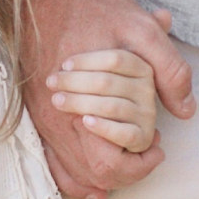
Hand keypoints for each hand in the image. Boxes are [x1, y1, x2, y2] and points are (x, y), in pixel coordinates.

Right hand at [26, 0, 193, 198]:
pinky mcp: (35, 111)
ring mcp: (44, 116)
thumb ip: (169, 70)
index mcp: (90, 101)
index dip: (139, 164)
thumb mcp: (142, 29)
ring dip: (101, 174)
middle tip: (144, 150)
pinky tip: (91, 179)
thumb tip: (186, 110)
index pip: (111, 163)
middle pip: (92, 173)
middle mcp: (61, 117)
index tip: (158, 144)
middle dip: (124, 172)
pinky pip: (51, 159)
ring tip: (125, 153)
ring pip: (72, 170)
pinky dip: (73, 174)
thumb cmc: (95, 8)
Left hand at [51, 46, 158, 163]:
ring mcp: (146, 114)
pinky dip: (103, 127)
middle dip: (74, 81)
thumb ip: (94, 64)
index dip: (87, 60)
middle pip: (108, 81)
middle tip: (51, 83)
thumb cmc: (102, 96)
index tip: (64, 65)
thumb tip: (66, 59)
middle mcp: (147, 90)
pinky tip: (84, 122)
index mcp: (141, 68)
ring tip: (57, 100)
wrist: (115, 139)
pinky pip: (123, 133)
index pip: (115, 59)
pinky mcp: (142, 137)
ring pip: (111, 106)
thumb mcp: (103, 73)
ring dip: (79, 102)